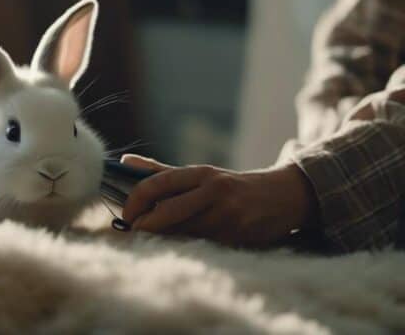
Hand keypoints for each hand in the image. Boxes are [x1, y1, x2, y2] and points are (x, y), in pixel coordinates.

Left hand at [120, 155, 319, 247]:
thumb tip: (124, 162)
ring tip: (154, 237)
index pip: (157, 183)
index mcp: (200, 173)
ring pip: (181, 232)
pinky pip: (200, 246)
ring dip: (163, 238)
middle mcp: (213, 191)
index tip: (124, 214)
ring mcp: (227, 215)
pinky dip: (186, 246)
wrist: (283, 196)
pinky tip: (183, 245)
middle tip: (132, 231)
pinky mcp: (237, 237)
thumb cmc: (229, 186)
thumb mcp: (198, 174)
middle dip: (143, 226)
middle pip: (166, 213)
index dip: (134, 201)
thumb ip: (159, 171)